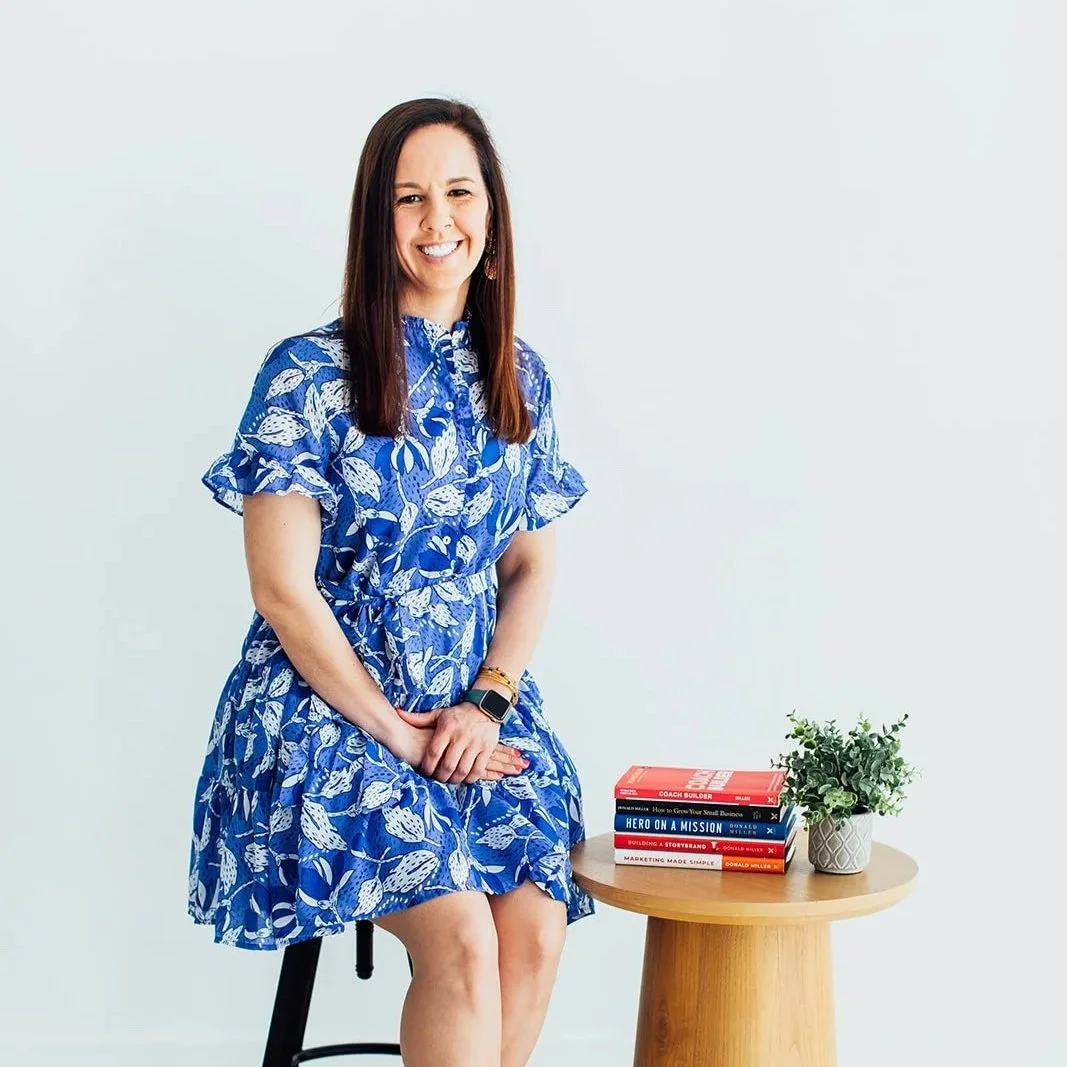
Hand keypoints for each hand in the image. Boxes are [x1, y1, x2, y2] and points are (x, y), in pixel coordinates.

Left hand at [393, 705, 528, 783]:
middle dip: (440, 777)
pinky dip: (470, 778)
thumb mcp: (439, 714)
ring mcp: (475, 743)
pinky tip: (465, 778)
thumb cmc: (458, 714)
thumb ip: (418, 718)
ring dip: (455, 779)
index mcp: (446, 728)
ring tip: (450, 780)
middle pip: (447, 765)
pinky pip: (478, 769)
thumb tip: (396, 712)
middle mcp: (461, 736)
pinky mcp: (487, 748)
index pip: (434, 753)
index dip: (427, 767)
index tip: (425, 772)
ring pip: (463, 770)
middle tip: (437, 779)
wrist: (486, 706)